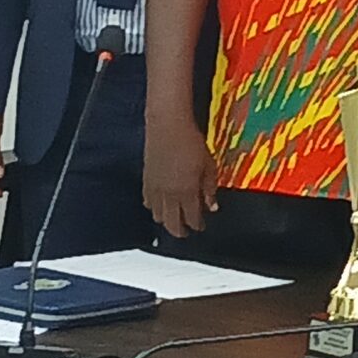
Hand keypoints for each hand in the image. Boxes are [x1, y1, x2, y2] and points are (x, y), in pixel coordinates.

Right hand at [143, 115, 219, 237]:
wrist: (167, 126)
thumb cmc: (190, 142)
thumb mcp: (209, 166)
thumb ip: (210, 188)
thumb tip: (212, 206)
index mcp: (186, 192)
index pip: (192, 218)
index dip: (197, 225)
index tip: (201, 226)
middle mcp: (168, 194)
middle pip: (171, 223)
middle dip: (180, 231)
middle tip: (186, 232)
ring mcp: (154, 188)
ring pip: (157, 214)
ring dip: (166, 220)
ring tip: (174, 220)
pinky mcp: (145, 179)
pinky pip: (147, 202)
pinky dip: (154, 207)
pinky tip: (159, 206)